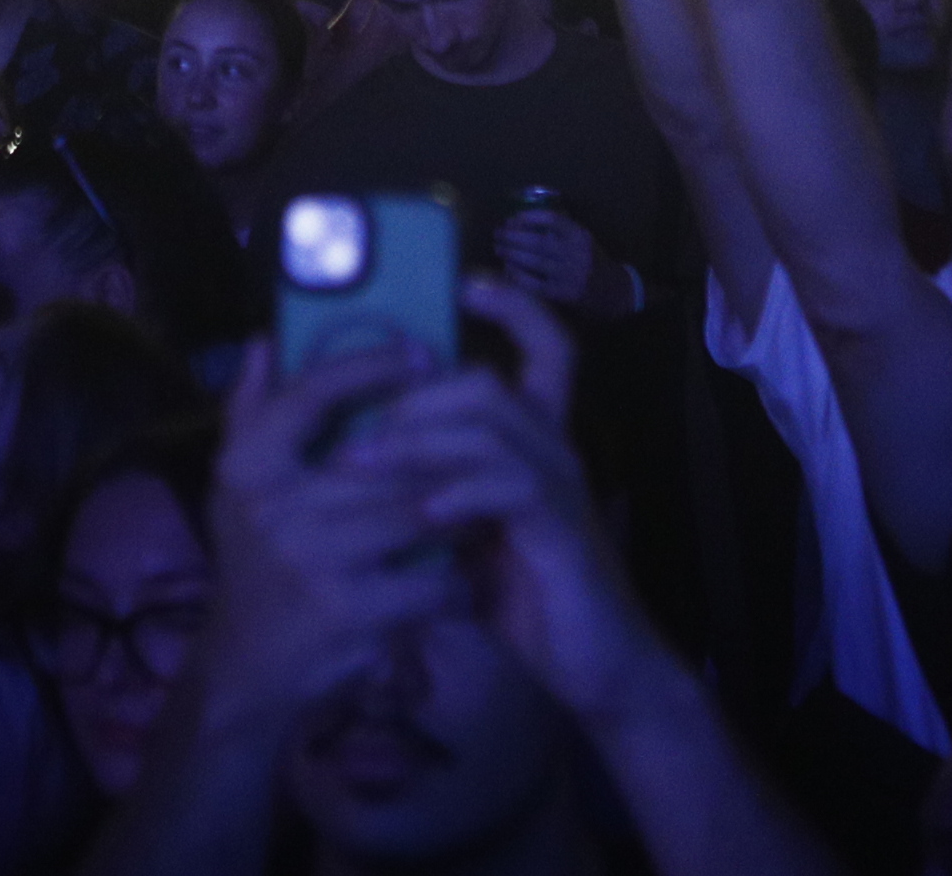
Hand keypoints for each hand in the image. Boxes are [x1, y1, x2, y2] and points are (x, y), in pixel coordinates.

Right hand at [189, 339, 476, 725]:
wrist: (247, 670)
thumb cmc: (251, 563)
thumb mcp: (236, 488)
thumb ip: (251, 412)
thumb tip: (267, 339)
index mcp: (248, 468)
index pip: (312, 394)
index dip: (369, 366)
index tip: (419, 351)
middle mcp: (278, 508)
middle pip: (386, 456)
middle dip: (439, 450)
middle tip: (480, 436)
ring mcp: (318, 562)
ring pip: (420, 513)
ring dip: (459, 512)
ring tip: (481, 505)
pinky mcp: (357, 613)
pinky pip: (432, 580)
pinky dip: (455, 581)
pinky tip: (460, 580)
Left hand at [352, 278, 674, 730]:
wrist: (595, 668)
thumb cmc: (526, 595)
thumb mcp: (468, 532)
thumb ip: (431, 486)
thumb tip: (359, 450)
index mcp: (535, 443)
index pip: (545, 352)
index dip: (516, 310)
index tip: (468, 284)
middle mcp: (554, 451)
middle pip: (491, 384)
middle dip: (415, 394)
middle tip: (356, 423)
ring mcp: (562, 489)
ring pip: (492, 427)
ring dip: (417, 441)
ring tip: (359, 464)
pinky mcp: (563, 533)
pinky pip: (513, 488)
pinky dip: (461, 493)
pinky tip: (424, 513)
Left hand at [491, 205, 629, 317]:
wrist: (613, 292)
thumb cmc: (591, 260)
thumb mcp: (582, 239)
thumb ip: (560, 227)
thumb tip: (525, 216)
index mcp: (580, 235)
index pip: (551, 219)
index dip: (528, 217)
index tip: (511, 219)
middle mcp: (576, 253)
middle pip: (538, 241)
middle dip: (513, 236)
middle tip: (497, 233)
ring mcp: (569, 274)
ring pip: (534, 261)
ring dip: (511, 254)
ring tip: (498, 248)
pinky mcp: (563, 294)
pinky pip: (534, 283)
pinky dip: (518, 275)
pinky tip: (507, 269)